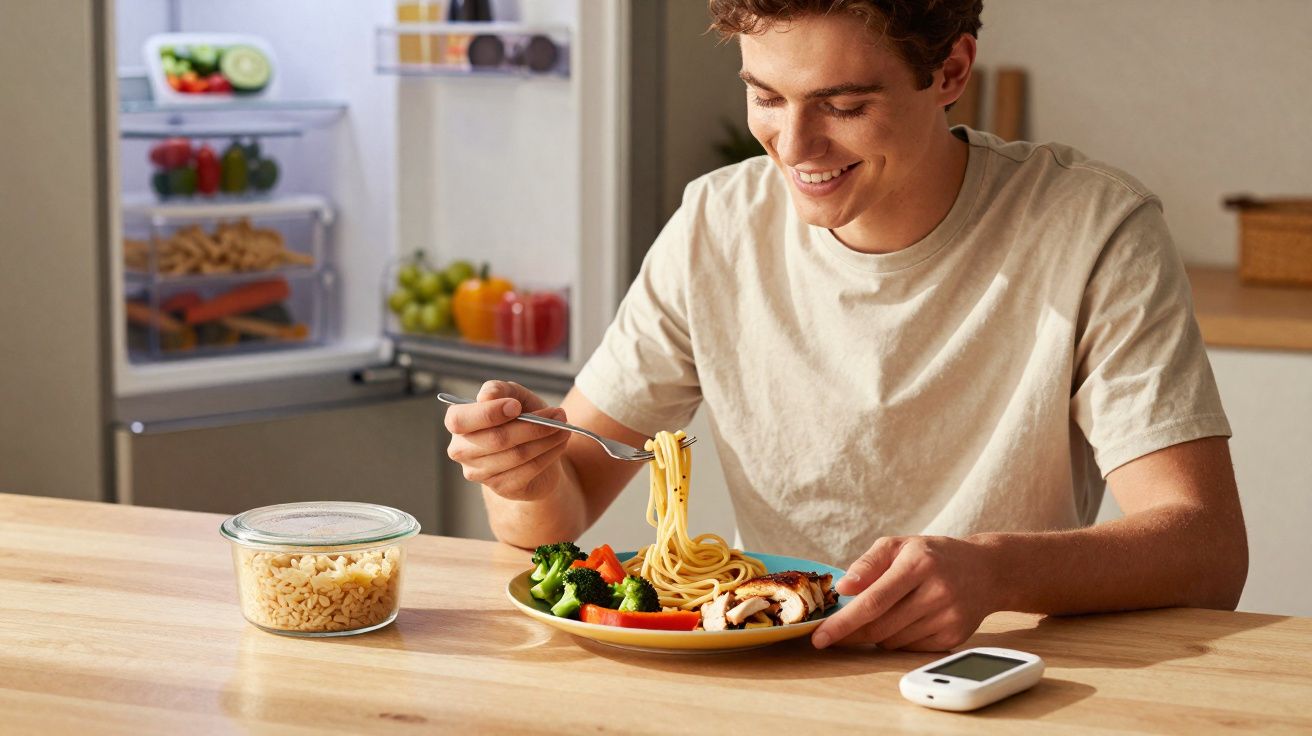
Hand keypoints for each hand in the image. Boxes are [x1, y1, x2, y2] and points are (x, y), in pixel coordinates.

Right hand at [444, 380, 569, 501]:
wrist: (535, 449)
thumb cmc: (520, 417)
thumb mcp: (513, 396)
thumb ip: (500, 390)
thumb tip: (486, 396)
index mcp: (458, 422)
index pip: (460, 420)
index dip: (489, 413)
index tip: (516, 406)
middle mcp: (461, 450)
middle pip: (496, 439)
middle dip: (532, 426)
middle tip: (559, 414)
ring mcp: (479, 472)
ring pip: (516, 455)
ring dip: (546, 439)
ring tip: (563, 428)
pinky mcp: (500, 487)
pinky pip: (528, 470)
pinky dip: (549, 454)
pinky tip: (559, 443)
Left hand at [811, 536, 998, 651]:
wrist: (986, 570)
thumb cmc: (933, 555)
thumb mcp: (899, 545)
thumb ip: (867, 564)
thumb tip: (843, 589)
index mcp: (919, 564)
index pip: (873, 602)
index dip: (843, 623)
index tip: (820, 637)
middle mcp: (937, 592)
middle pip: (880, 627)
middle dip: (851, 633)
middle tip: (833, 633)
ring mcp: (948, 618)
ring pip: (893, 642)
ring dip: (875, 635)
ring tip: (882, 614)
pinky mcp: (954, 637)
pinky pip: (910, 649)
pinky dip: (897, 640)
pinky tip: (904, 620)